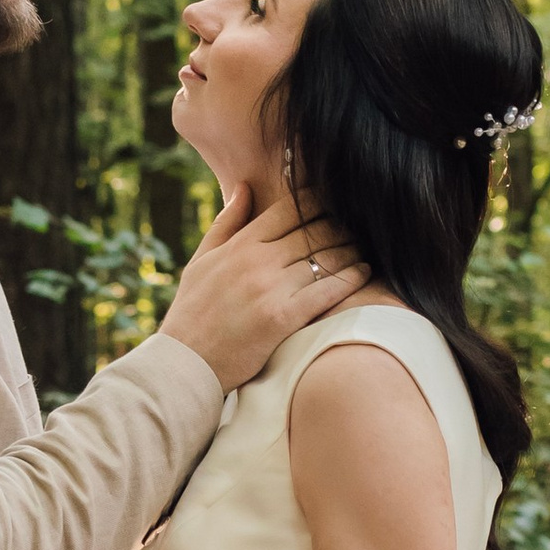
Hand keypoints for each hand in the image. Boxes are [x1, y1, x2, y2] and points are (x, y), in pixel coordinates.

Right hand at [156, 187, 365, 390]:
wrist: (185, 363)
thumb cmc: (192, 312)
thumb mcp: (202, 260)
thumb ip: (226, 223)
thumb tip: (246, 186)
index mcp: (240, 245)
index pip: (288, 210)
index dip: (316, 201)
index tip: (334, 200)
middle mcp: (257, 261)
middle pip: (314, 232)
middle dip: (341, 225)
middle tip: (358, 224)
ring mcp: (271, 289)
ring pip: (325, 258)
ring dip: (350, 250)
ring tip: (364, 246)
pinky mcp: (283, 318)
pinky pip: (327, 291)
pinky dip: (351, 278)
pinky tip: (364, 271)